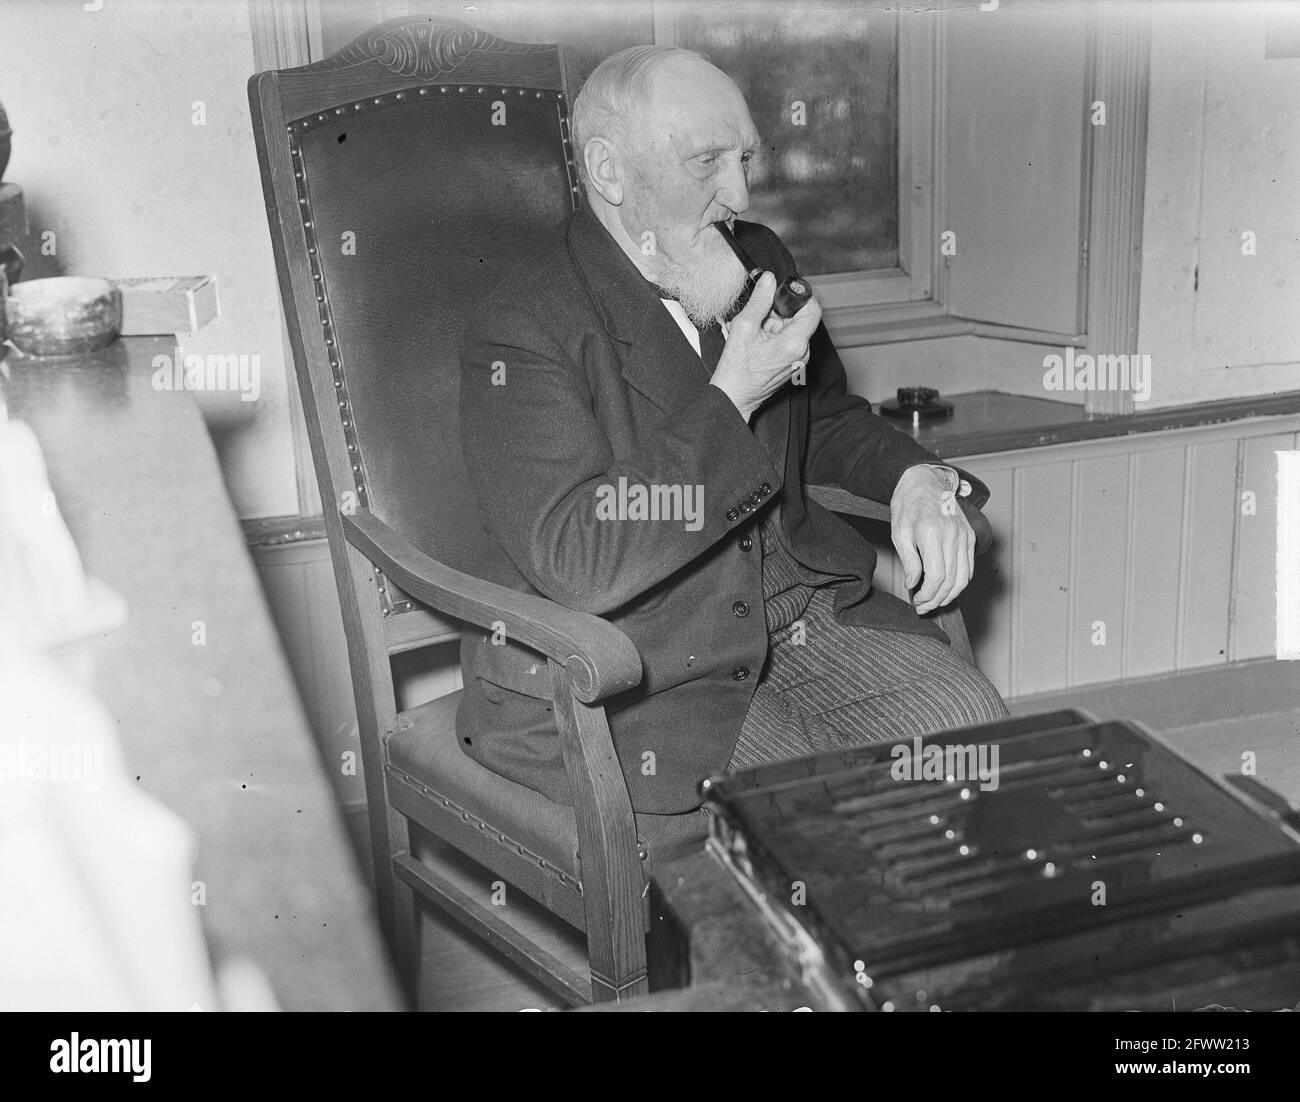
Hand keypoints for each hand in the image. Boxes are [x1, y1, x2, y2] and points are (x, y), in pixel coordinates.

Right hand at [710, 272, 821, 421]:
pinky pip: (788, 341)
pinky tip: (758, 341)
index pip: (813, 309)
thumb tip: (769, 280)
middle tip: (760, 314)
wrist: (734, 398)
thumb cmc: (737, 371)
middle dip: (781, 311)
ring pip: (793, 329)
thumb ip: (760, 301)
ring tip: (755, 331)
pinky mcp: (792, 365)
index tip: (785, 291)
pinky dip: (774, 335)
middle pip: (801, 318)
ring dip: (775, 323)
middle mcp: (802, 353)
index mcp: (795, 343)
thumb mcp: (744, 327)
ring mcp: (798, 361)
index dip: (800, 296)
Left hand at [890, 465, 974, 614]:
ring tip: (935, 602)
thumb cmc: (908, 505)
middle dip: (937, 599)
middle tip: (923, 607)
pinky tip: (948, 589)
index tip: (917, 602)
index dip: (927, 595)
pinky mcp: (970, 536)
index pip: (936, 576)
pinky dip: (961, 582)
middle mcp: (953, 535)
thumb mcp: (899, 533)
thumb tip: (913, 585)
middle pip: (951, 580)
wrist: (924, 481)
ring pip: (964, 577)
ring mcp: (965, 536)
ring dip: (950, 595)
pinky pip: (970, 566)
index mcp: (932, 534)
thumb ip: (909, 561)